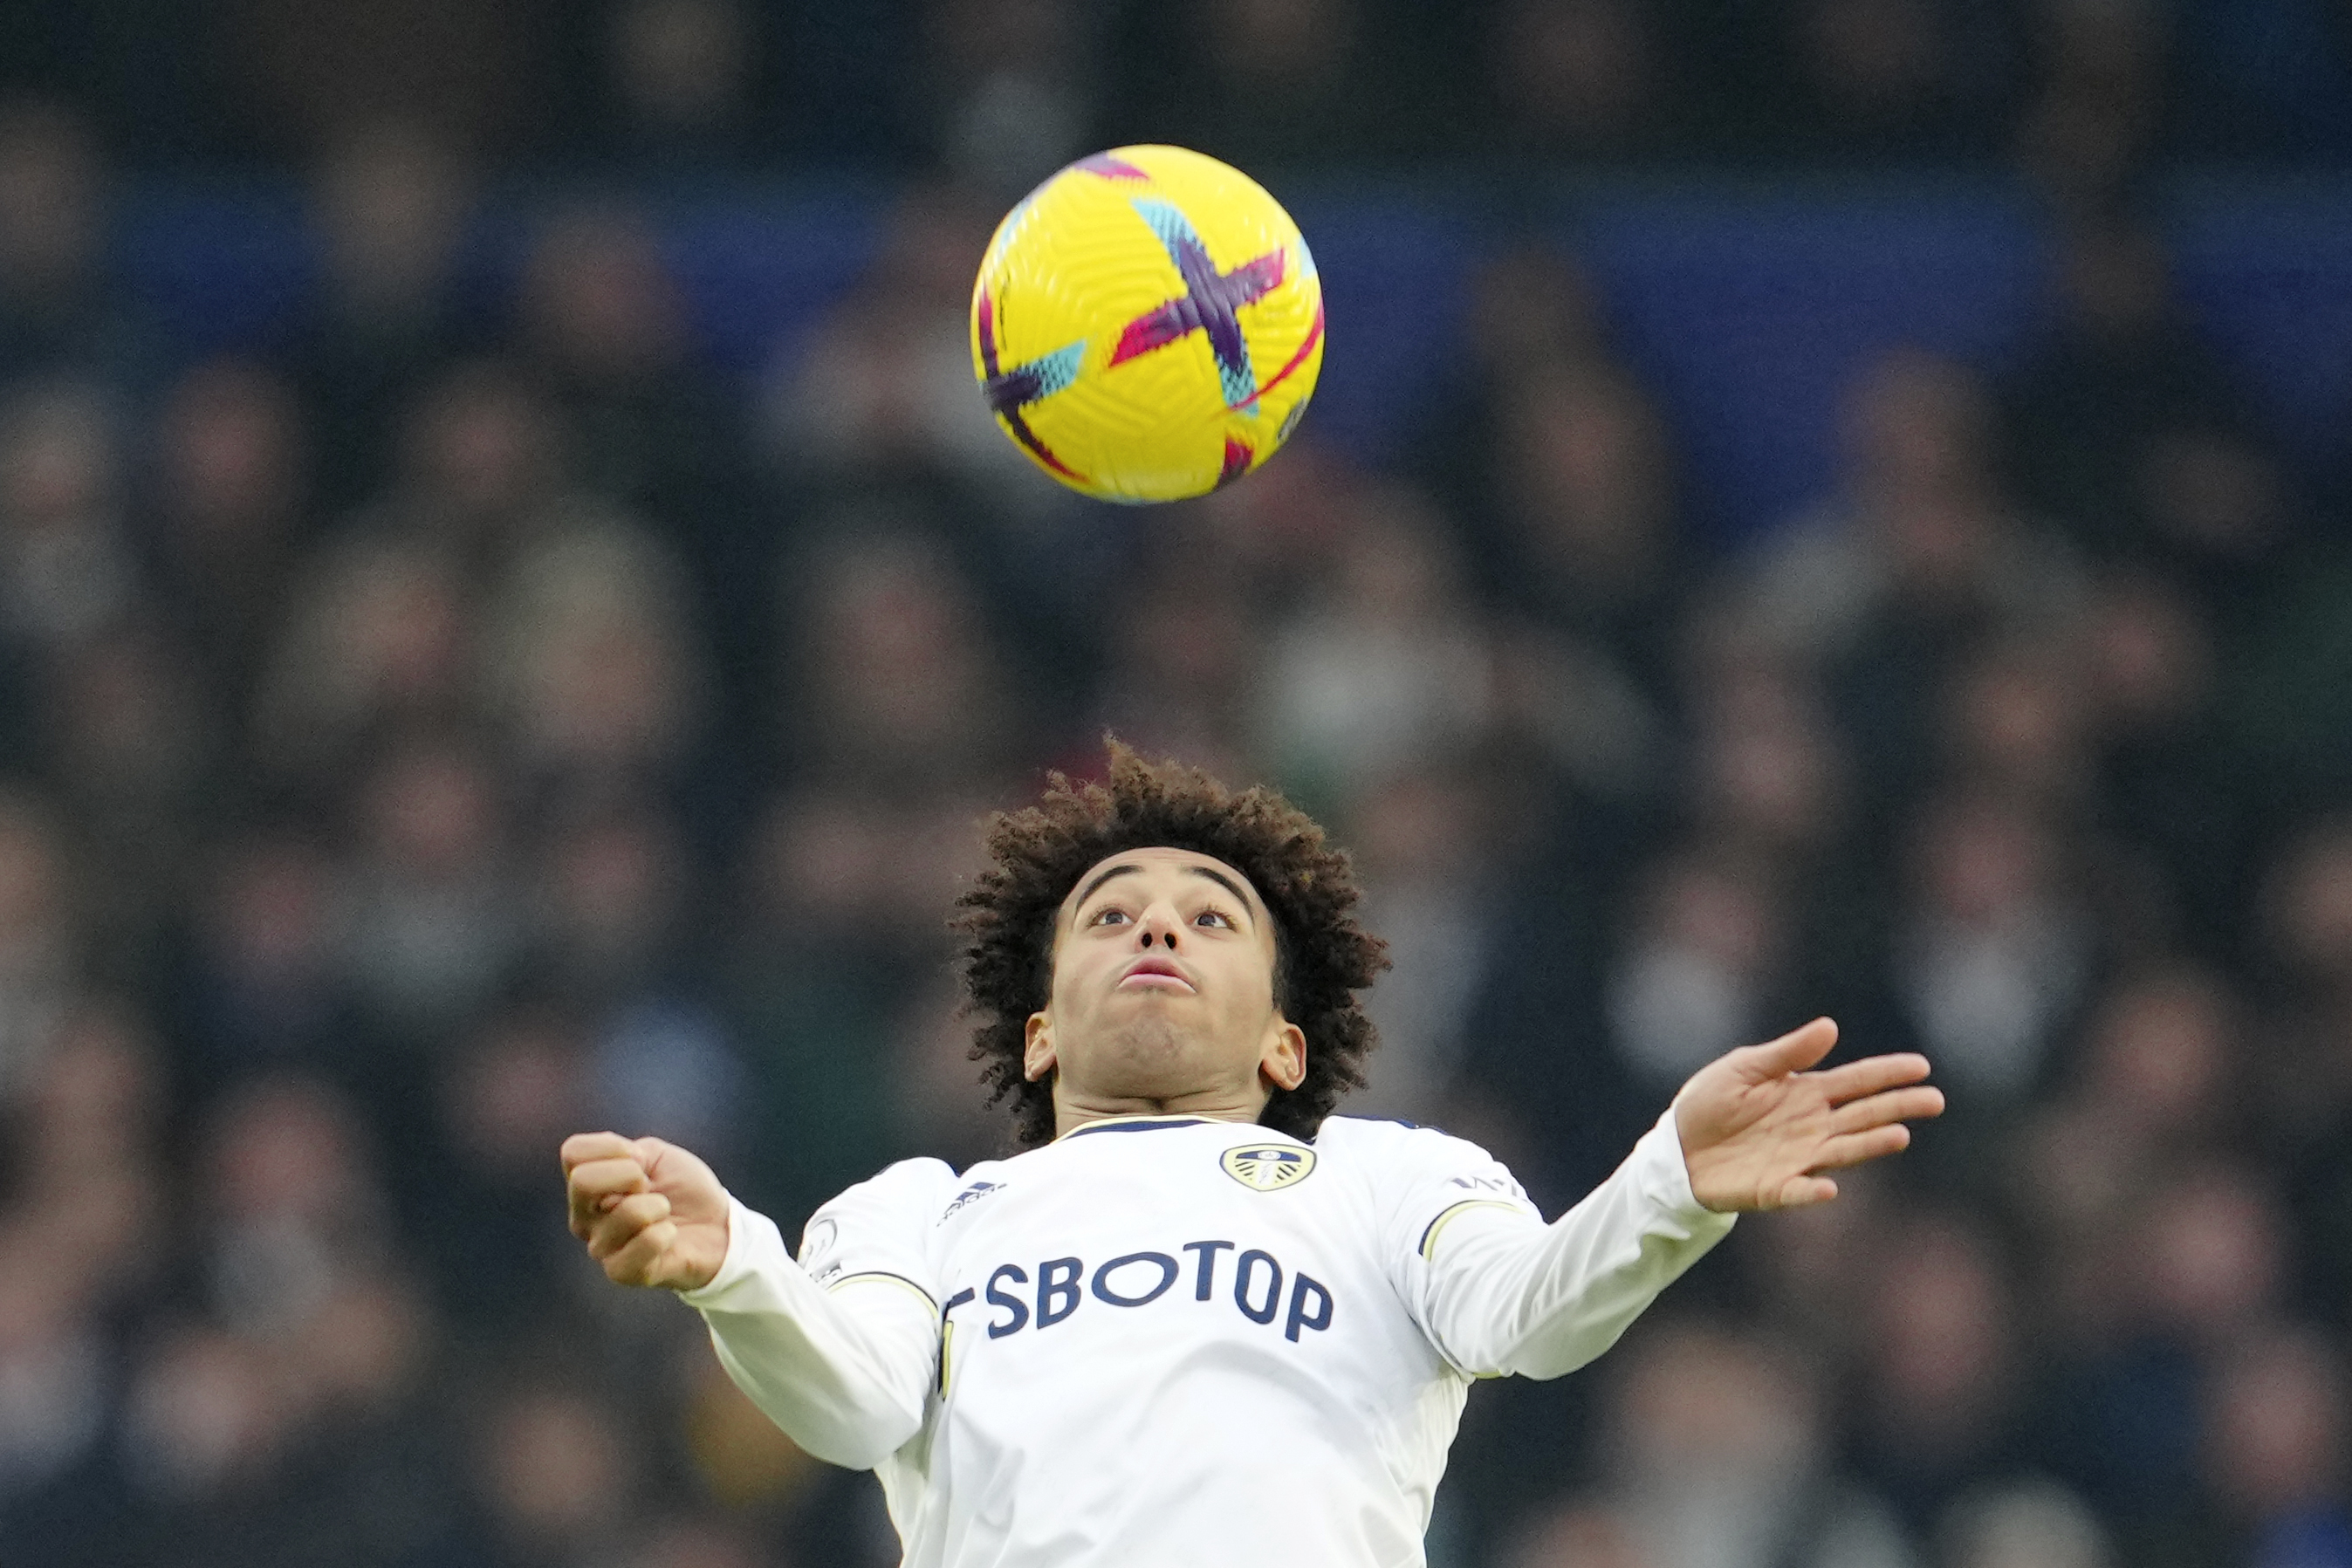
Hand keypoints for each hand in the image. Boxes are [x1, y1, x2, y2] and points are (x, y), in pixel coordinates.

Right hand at [561, 1132, 731, 1289]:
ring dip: (658, 1206)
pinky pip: (646, 1243)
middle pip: (582, 1182)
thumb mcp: (656, 1155)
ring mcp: (600, 1248)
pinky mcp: (622, 1273)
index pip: (573, 1152)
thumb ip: (627, 1153)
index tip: (641, 1161)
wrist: (716, 1225)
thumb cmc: (682, 1188)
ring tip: (664, 1215)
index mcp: (586, 1185)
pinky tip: (668, 1237)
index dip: (614, 1147)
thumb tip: (621, 1170)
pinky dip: (667, 1233)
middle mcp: (583, 1217)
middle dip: (631, 1174)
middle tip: (650, 1188)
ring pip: (627, 1212)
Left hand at [1672, 1018, 1942, 1211]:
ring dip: (1870, 1145)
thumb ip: (1787, 1054)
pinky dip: (1812, 1191)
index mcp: (1806, 1093)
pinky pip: (1797, 1191)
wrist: (1677, 1147)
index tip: (1922, 1067)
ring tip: (1899, 1135)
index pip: (1856, 1081)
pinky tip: (1829, 1188)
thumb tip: (1831, 1027)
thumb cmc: (1711, 1102)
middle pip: (1863, 1115)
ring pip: (1843, 1151)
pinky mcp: (1773, 1188)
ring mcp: (1797, 1158)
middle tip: (1934, 1100)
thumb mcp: (1745, 1067)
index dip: (1888, 1074)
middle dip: (1898, 1107)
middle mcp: (1812, 1127)